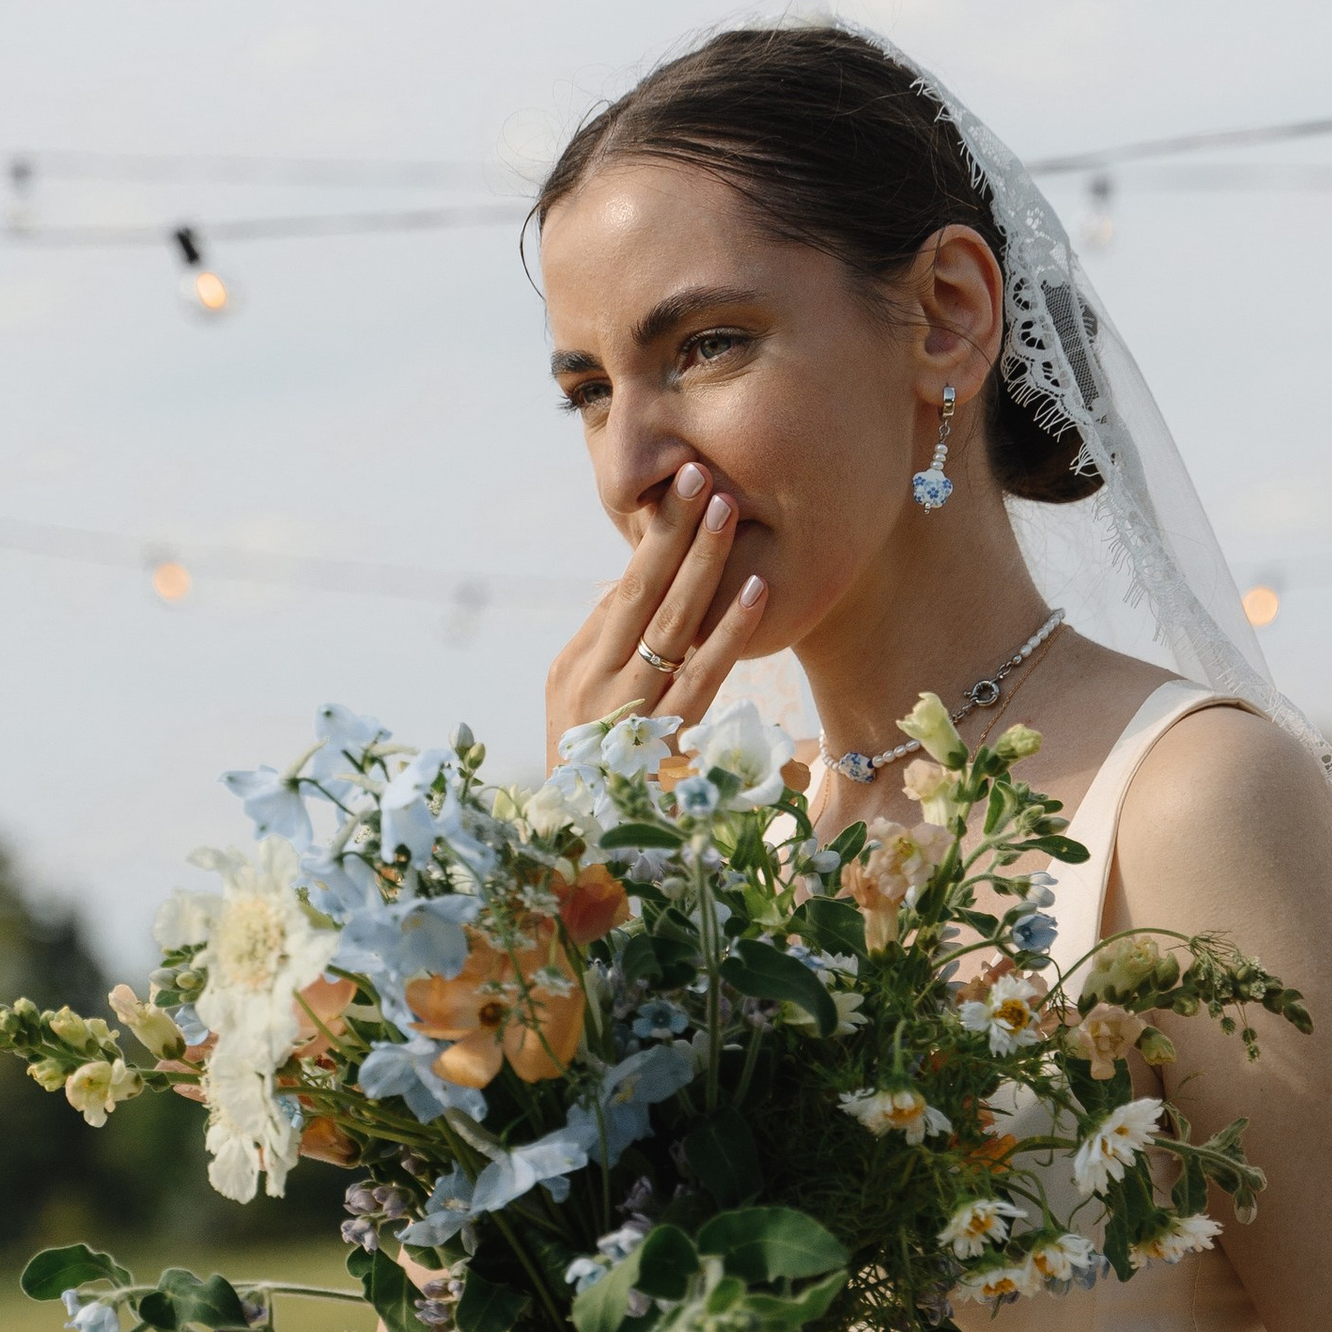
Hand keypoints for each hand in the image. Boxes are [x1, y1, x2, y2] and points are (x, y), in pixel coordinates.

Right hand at [545, 459, 766, 762]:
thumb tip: (632, 596)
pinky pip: (702, 676)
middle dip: (672, 530)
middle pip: (640, 591)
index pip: (623, 589)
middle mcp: (594, 682)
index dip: (652, 536)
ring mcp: (626, 712)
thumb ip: (605, 659)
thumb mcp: (579, 718)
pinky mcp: (663, 743)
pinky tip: (755, 591)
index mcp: (575, 669)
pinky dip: (729, 631)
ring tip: (726, 509)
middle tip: (701, 473)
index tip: (679, 485)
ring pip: (669, 622)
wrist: (576, 859)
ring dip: (701, 563)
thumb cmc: (589, 785)